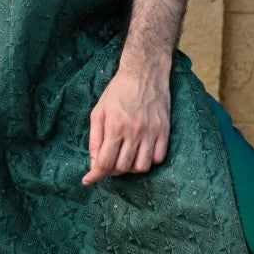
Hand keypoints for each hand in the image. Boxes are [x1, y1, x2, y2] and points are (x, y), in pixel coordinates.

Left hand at [82, 67, 170, 185]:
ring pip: (142, 167)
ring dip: (130, 168)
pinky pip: (159, 158)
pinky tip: (142, 153)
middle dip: (112, 171)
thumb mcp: (98, 111)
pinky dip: (149, 161)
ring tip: (125, 158)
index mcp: (115, 127)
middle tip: (108, 163)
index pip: (105, 162)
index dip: (95, 175)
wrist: (144, 73)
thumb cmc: (118, 92)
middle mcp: (134, 132)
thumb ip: (95, 138)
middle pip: (122, 167)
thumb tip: (94, 162)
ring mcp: (151, 132)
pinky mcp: (164, 130)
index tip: (88, 180)